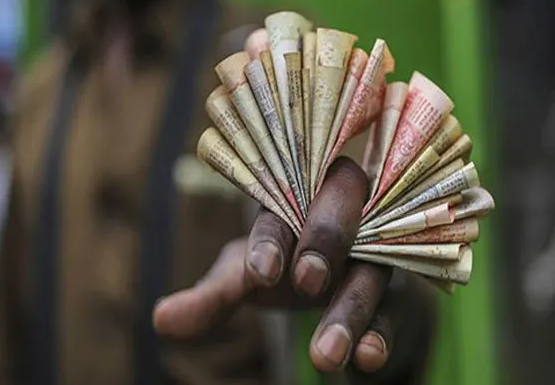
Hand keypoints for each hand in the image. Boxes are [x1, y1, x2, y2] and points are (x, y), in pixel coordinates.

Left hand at [154, 158, 420, 374]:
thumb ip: (212, 294)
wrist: (335, 278)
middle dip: (324, 245)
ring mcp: (374, 252)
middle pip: (343, 213)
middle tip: (305, 285)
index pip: (286, 204)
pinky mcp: (393, 292)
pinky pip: (392, 311)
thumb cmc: (283, 262)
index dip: (274, 237)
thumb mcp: (246, 275)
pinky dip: (381, 335)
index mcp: (299, 194)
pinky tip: (368, 359)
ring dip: (348, 311)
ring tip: (324, 358)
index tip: (260, 275)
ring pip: (369, 272)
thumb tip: (161, 320)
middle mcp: (344, 213)